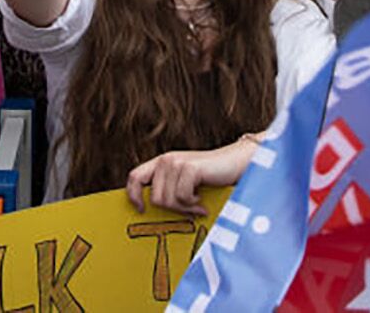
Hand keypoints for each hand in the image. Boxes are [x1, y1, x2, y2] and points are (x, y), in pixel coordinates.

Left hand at [125, 139, 251, 214]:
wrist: (236, 164)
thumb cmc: (211, 178)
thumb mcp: (184, 182)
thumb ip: (168, 189)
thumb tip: (147, 210)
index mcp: (161, 162)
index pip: (134, 177)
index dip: (133, 195)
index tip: (141, 210)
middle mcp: (166, 160)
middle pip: (155, 198)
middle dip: (173, 209)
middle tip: (189, 208)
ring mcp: (176, 162)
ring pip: (168, 201)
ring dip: (185, 208)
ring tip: (197, 203)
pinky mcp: (189, 168)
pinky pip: (182, 198)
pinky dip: (193, 205)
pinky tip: (202, 200)